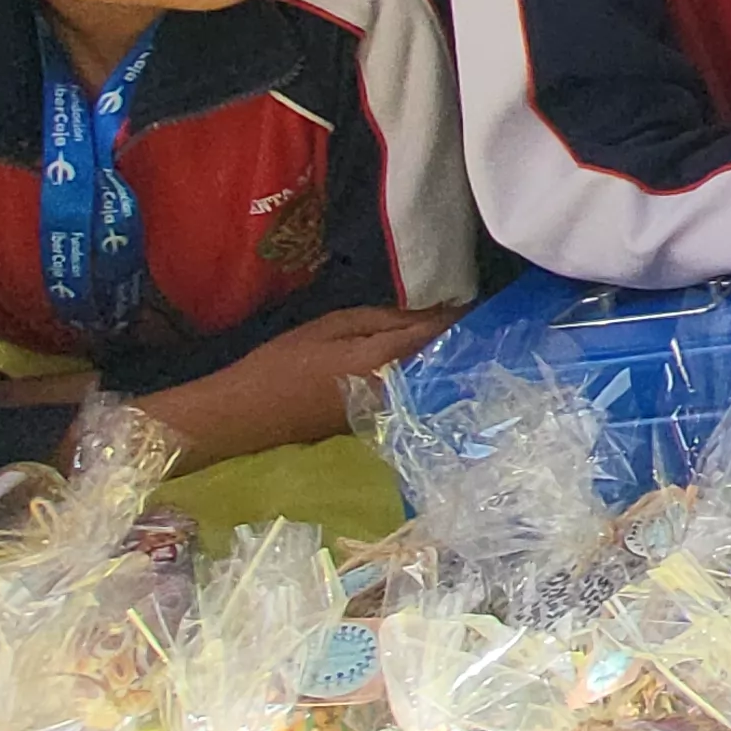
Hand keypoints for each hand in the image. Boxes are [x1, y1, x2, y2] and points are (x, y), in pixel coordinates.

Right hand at [140, 303, 460, 468]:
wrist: (245, 416)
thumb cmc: (282, 363)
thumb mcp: (331, 327)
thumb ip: (383, 321)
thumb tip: (432, 313)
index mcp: (382, 362)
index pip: (437, 337)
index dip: (463, 320)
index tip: (486, 305)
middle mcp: (394, 393)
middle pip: (440, 365)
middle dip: (462, 345)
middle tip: (485, 322)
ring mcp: (386, 414)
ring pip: (429, 384)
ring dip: (447, 365)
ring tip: (465, 341)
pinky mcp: (376, 425)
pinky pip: (412, 398)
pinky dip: (424, 381)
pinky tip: (431, 368)